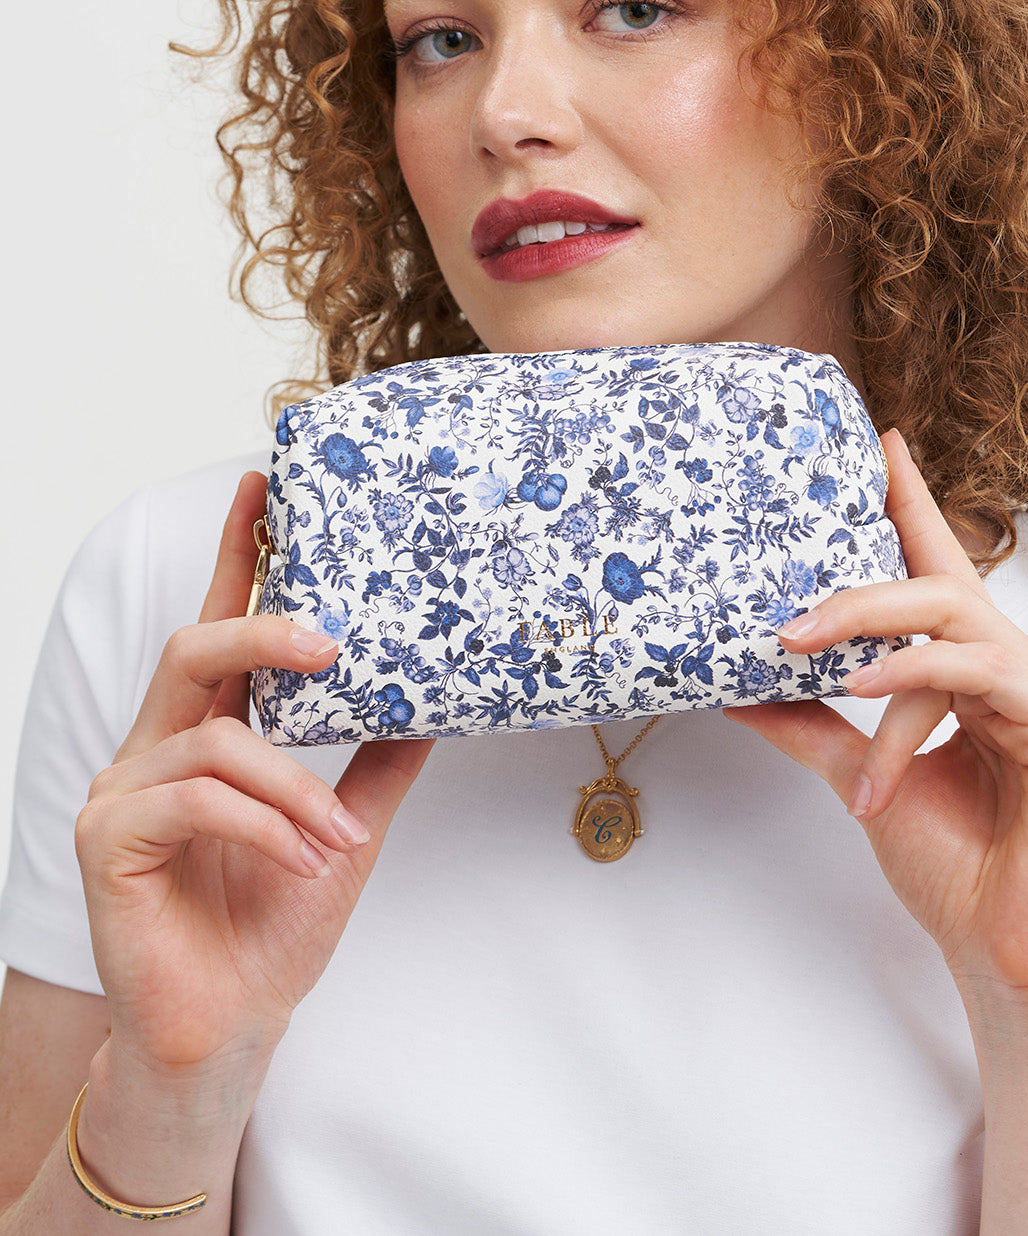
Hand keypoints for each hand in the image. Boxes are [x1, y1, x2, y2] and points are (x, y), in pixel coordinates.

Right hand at [75, 470, 434, 1073]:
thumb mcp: (345, 827)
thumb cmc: (275, 924)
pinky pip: (195, 800)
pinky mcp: (105, 839)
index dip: (234, 553)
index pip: (218, 627)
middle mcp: (156, 748)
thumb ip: (378, 761)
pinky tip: (301, 861)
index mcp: (208, 734)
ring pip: (214, 740)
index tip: (261, 484)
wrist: (234, 1025)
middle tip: (330, 640)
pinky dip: (263, 825)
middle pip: (195, 648)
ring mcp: (123, 790)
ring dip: (292, 786)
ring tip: (335, 837)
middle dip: (261, 628)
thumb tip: (439, 701)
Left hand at [724, 431, 1027, 1013]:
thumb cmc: (955, 868)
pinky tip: (862, 690)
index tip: (879, 445)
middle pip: (939, 585)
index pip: (942, 573)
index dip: (912, 505)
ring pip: (953, 619)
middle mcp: (1016, 669)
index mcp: (977, 673)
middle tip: (784, 616)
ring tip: (800, 648)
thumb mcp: (863, 779)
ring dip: (869, 629)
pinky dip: (914, 675)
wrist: (1006, 952)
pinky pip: (978, 672)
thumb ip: (812, 728)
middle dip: (858, 586)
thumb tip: (740, 688)